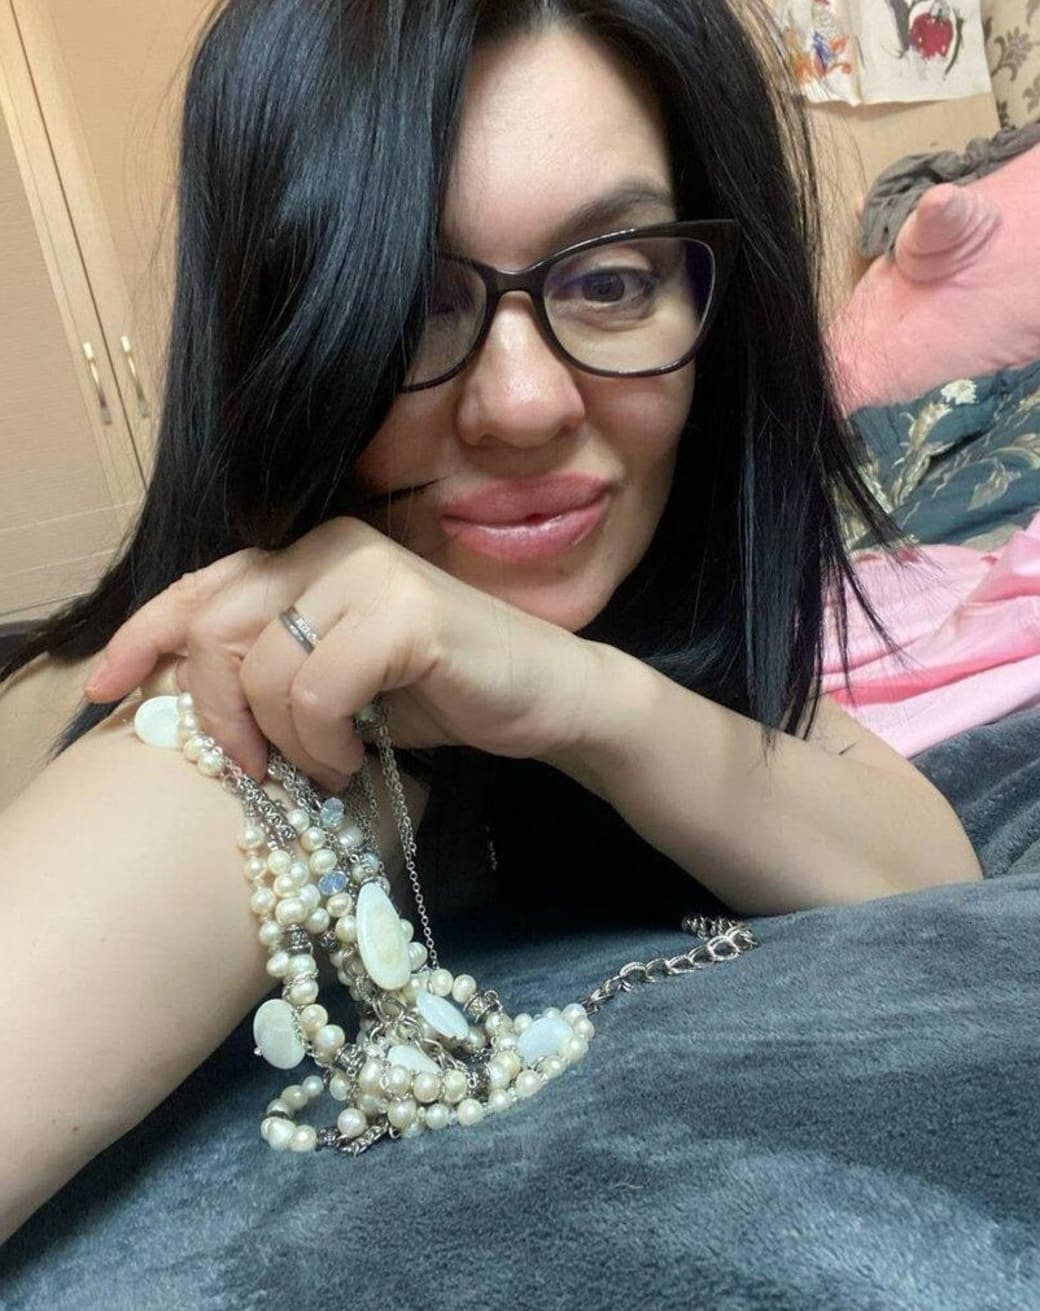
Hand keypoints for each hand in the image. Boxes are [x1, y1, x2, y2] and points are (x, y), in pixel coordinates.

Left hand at [82, 517, 602, 791]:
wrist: (544, 696)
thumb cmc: (436, 693)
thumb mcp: (336, 680)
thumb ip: (268, 668)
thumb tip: (175, 704)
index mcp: (307, 553)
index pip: (197, 588)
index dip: (140, 640)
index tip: (102, 695)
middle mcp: (331, 544)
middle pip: (214, 628)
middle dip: (218, 715)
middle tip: (256, 770)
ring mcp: (370, 570)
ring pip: (263, 669)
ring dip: (285, 744)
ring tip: (328, 768)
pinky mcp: (407, 610)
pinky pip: (316, 690)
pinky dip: (325, 743)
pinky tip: (359, 758)